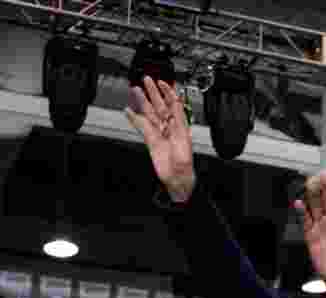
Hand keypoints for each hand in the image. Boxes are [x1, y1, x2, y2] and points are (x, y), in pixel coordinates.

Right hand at [125, 76, 195, 202]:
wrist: (177, 176)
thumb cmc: (184, 161)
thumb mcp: (184, 137)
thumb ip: (179, 120)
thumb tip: (176, 104)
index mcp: (180, 124)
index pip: (174, 103)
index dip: (168, 92)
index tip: (163, 82)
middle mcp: (169, 126)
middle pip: (159, 105)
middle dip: (153, 92)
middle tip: (146, 79)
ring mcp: (158, 132)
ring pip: (149, 113)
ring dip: (142, 101)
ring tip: (136, 89)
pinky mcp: (150, 139)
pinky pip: (140, 126)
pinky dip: (133, 118)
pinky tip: (128, 110)